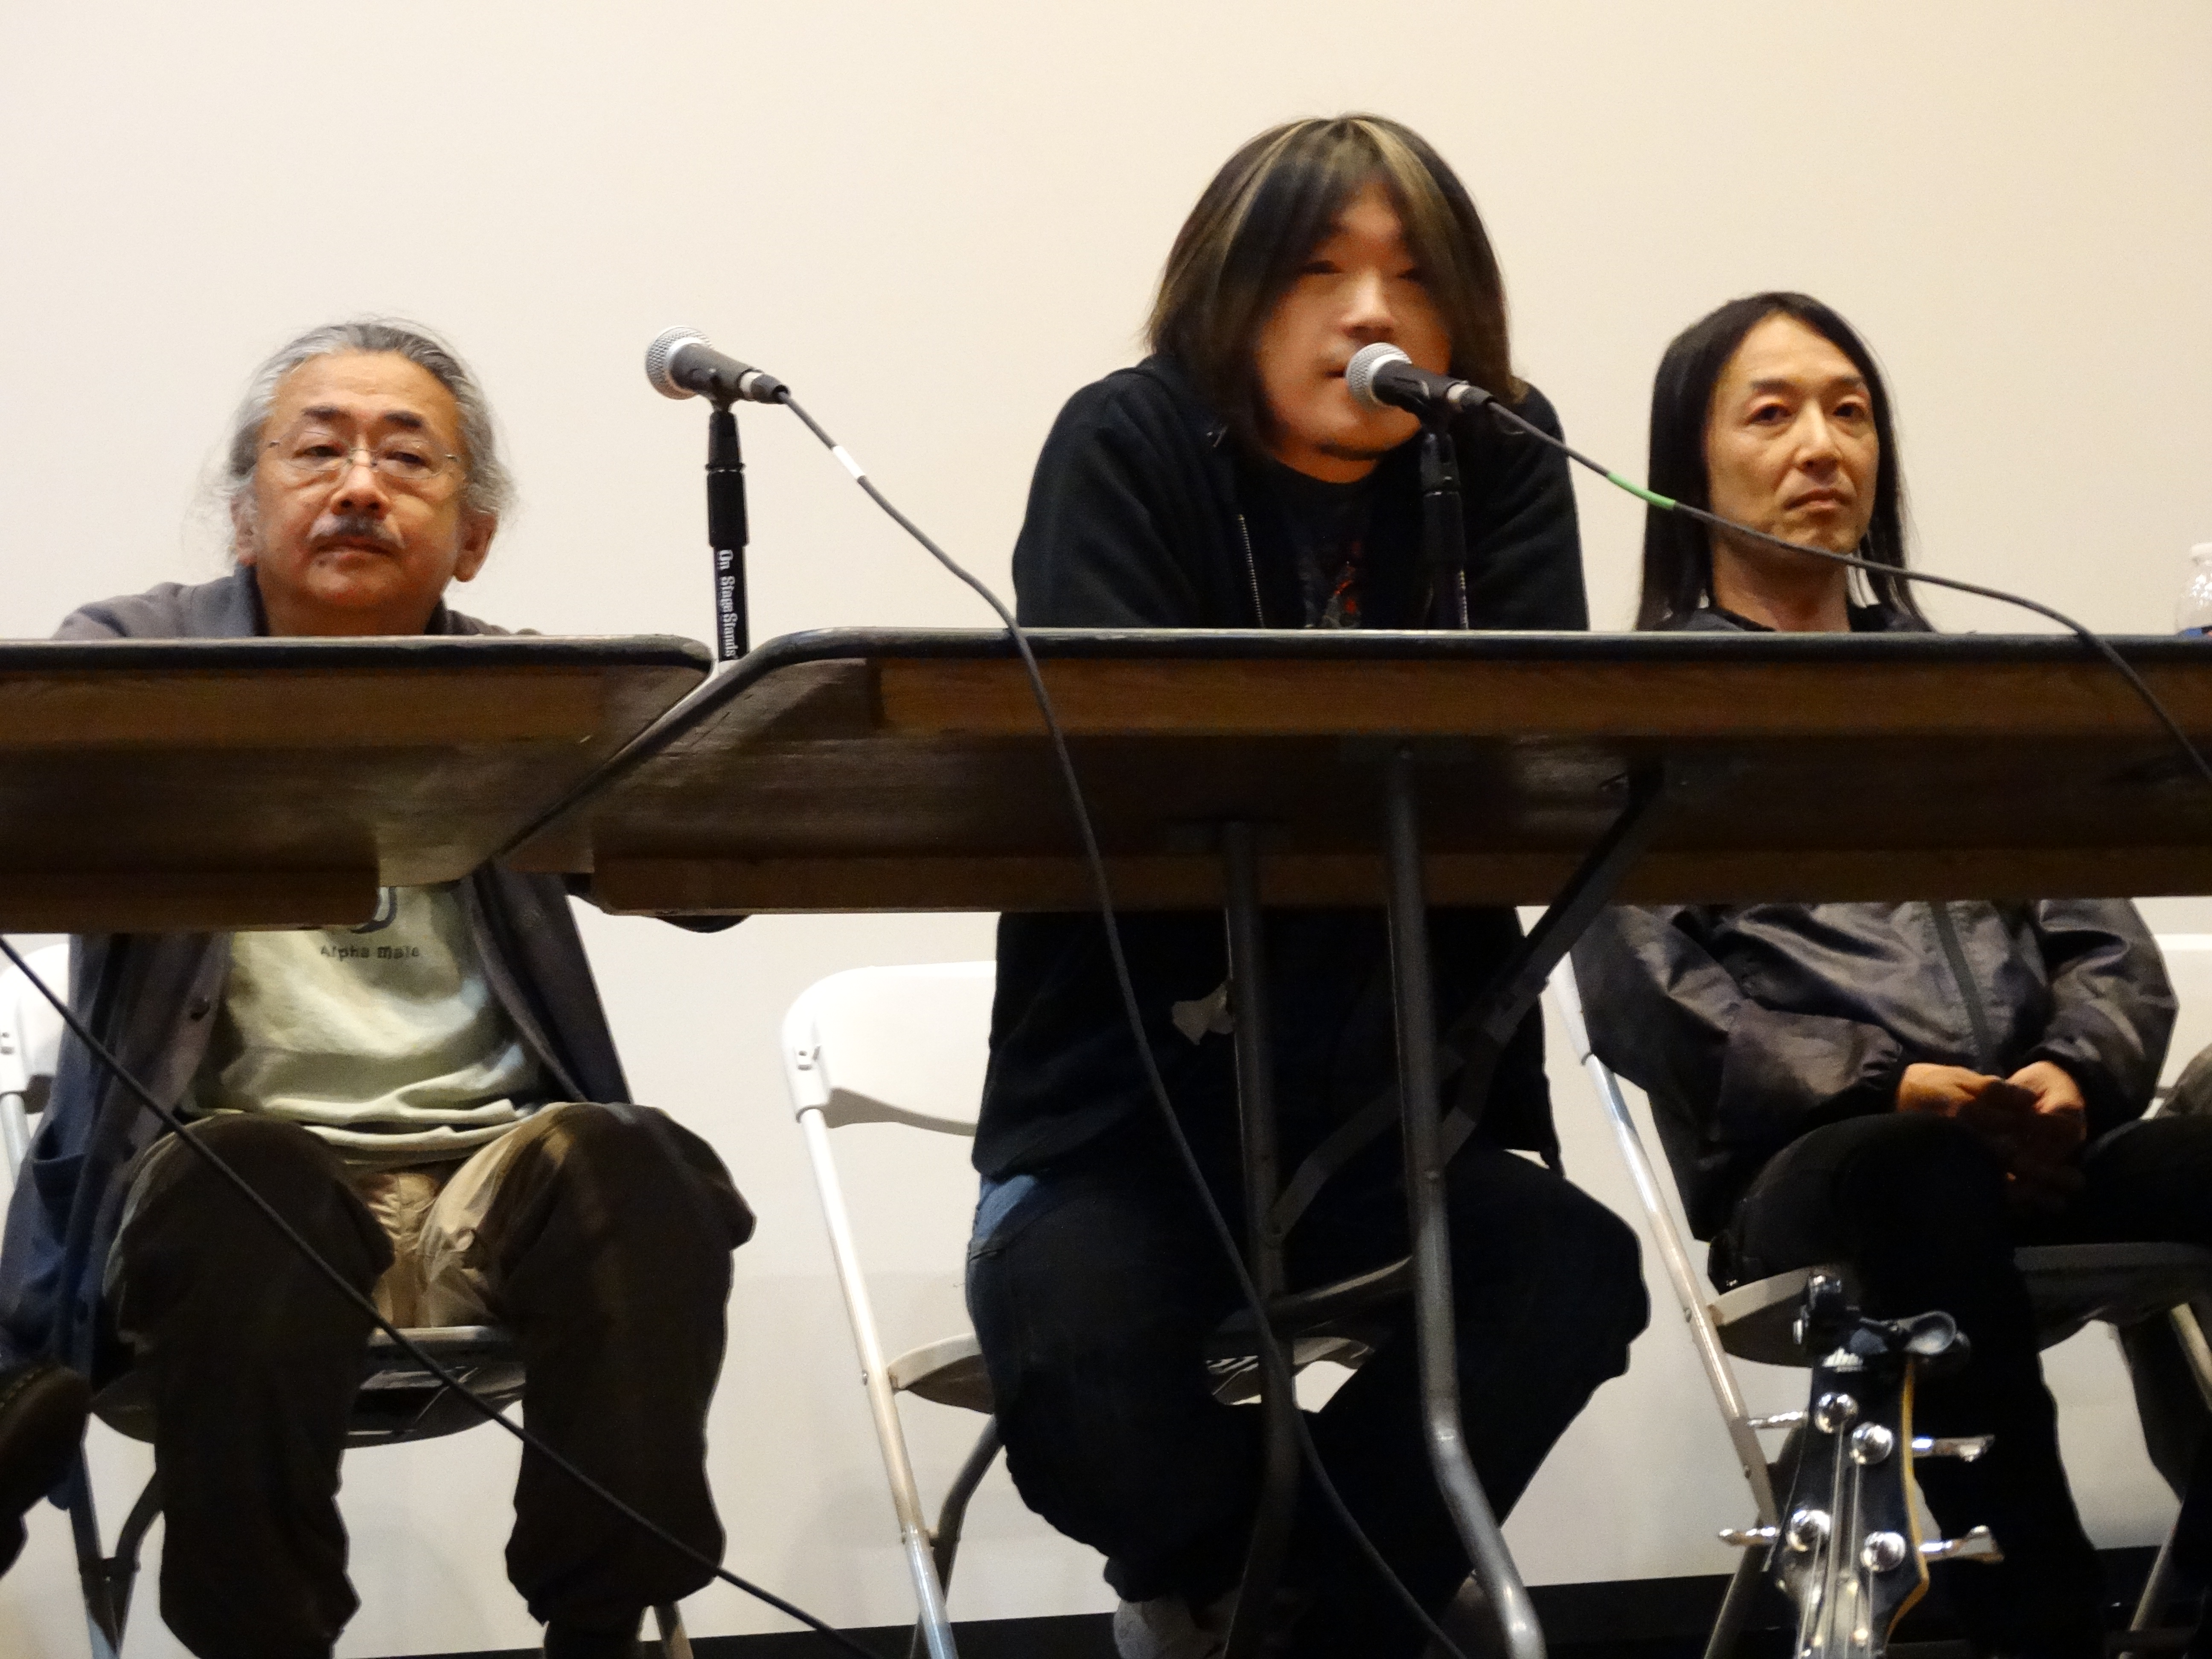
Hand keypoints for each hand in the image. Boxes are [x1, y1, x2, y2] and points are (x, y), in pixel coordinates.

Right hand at [1895, 1062, 2082, 1211]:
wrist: (1884, 1098)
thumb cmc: (1926, 1084)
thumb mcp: (1959, 1076)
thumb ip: (1993, 1089)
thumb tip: (2030, 1101)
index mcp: (1970, 1116)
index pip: (2015, 1134)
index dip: (2046, 1146)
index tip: (2073, 1157)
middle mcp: (1965, 1143)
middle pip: (2013, 1163)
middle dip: (2046, 1177)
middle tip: (2076, 1185)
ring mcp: (1956, 1161)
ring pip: (1998, 1183)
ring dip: (2030, 1195)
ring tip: (2057, 1204)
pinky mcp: (1948, 1172)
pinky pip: (1979, 1191)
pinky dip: (2003, 1202)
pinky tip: (2023, 1209)